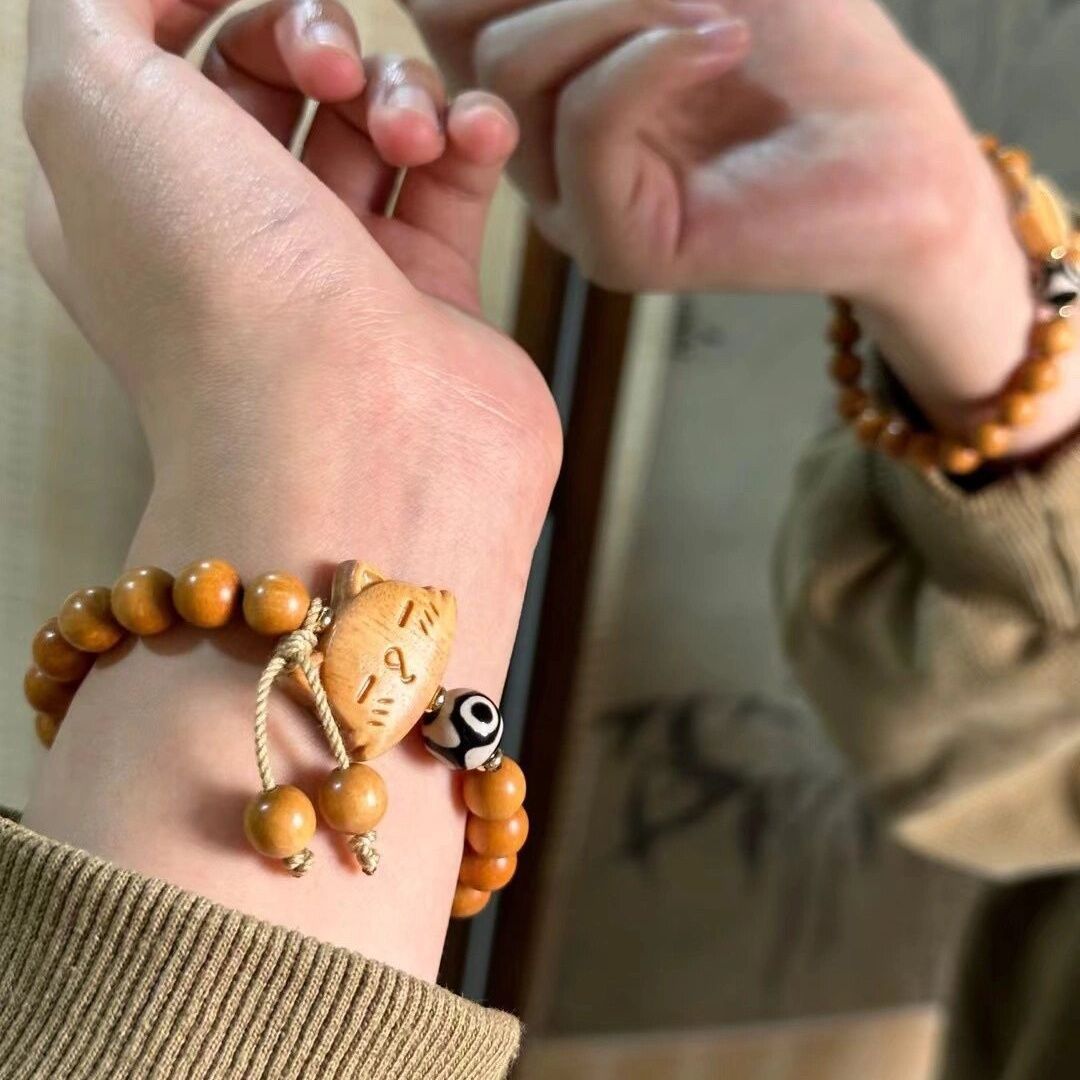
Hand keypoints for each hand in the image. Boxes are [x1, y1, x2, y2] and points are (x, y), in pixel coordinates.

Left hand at [22, 0, 559, 978]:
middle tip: (329, 66)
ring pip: (372, 123)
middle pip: (277, 81)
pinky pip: (452, 181)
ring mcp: (339, 270)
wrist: (355, 446)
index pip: (171, 59)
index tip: (253, 2)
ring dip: (397, 89)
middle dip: (312, 38)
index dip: (214, 8)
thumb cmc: (221, 298)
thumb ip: (99, 8)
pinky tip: (475, 133)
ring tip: (408, 130)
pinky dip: (470, 133)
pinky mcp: (429, 297)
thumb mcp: (90, 101)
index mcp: (135, 199)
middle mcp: (235, 237)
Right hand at [408, 0, 1079, 454]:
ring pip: (513, 68)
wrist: (895, 153)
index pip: (447, 2)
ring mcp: (566, 204)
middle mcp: (536, 147)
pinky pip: (583, 123)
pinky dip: (649, 59)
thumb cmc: (806, 50)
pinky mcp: (612, 248)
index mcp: (543, 78)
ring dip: (618, 3)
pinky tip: (724, 41)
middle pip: (460, 23)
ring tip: (722, 11)